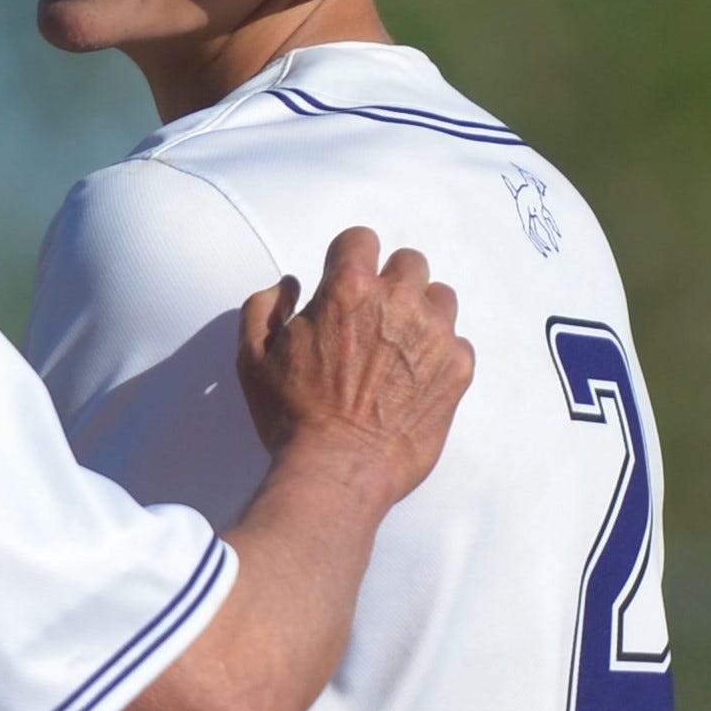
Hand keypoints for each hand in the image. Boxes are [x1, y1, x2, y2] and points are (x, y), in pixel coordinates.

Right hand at [236, 226, 473, 508]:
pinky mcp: (458, 371)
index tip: (343, 279)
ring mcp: (435, 336)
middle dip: (390, 281)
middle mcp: (398, 303)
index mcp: (347, 289)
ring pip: (441, 297)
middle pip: (410, 262)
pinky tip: (414, 378)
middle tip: (372, 315)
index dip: (348, 256)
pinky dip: (440, 353)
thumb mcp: (251, 357)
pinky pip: (459, 342)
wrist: (338, 471)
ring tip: (399, 345)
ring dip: (422, 311)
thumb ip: (262, 308)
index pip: (360, 238)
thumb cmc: (290, 416)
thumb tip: (287, 286)